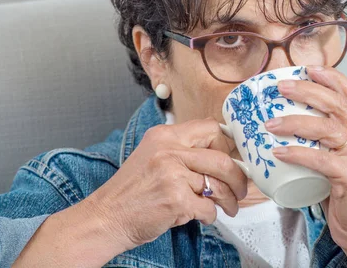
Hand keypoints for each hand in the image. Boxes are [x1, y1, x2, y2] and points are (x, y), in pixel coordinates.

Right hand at [85, 118, 247, 251]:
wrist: (106, 217)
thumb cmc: (132, 191)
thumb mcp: (154, 156)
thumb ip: (183, 151)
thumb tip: (223, 155)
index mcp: (165, 135)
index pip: (211, 128)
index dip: (227, 145)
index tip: (231, 160)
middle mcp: (169, 150)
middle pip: (222, 158)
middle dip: (238, 178)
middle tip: (241, 189)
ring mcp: (172, 174)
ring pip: (218, 185)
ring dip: (228, 201)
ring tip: (227, 207)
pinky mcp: (175, 199)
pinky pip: (209, 207)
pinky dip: (210, 216)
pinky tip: (201, 216)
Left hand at [266, 66, 346, 253]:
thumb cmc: (346, 187)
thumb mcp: (345, 153)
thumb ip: (338, 130)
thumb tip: (320, 106)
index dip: (331, 77)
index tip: (308, 68)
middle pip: (338, 104)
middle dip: (308, 91)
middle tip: (281, 88)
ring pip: (328, 128)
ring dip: (295, 121)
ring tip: (271, 122)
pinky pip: (320, 159)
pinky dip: (297, 153)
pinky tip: (279, 151)